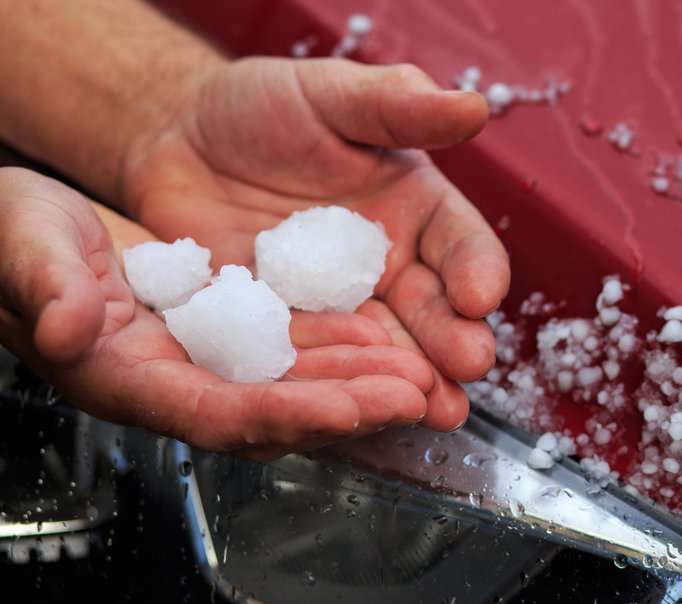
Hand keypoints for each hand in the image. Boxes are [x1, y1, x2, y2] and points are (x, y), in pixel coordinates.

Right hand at [0, 167, 439, 460]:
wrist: (35, 226)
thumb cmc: (14, 234)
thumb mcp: (22, 241)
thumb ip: (43, 283)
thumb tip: (63, 327)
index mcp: (123, 375)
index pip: (215, 412)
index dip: (285, 414)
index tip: (350, 408)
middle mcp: (173, 379)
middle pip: (272, 410)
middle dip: (347, 406)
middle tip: (417, 395)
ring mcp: (203, 358)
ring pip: (292, 383)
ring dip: (357, 381)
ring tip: (420, 373)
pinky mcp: (224, 331)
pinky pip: (289, 348)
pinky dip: (337, 347)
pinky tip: (382, 336)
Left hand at [122, 58, 510, 430]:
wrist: (181, 138)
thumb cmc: (264, 106)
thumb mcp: (331, 95)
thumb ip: (397, 104)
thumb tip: (473, 106)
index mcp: (415, 211)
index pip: (461, 244)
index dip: (476, 270)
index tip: (481, 296)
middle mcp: (387, 267)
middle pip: (431, 310)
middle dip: (453, 341)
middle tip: (467, 368)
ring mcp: (337, 306)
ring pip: (381, 348)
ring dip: (406, 380)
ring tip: (430, 410)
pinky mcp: (286, 331)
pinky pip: (310, 360)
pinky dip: (330, 386)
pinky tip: (349, 408)